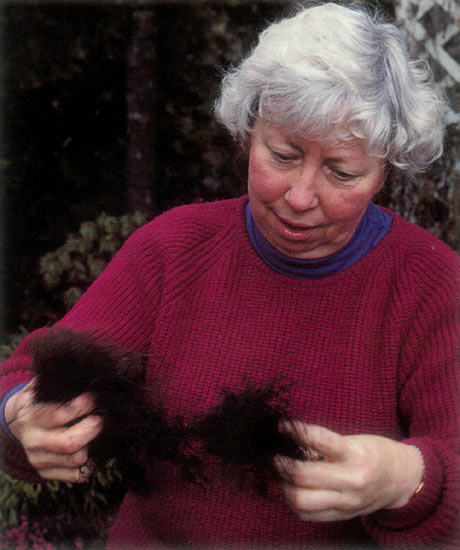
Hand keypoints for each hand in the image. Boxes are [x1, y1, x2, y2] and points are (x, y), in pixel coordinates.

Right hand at [4, 380, 101, 482]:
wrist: (17, 420)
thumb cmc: (40, 398)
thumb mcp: (43, 385)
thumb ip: (61, 382)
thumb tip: (90, 374)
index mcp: (31, 417)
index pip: (60, 416)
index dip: (82, 406)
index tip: (94, 398)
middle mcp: (33, 441)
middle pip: (70, 444)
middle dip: (92, 429)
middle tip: (102, 417)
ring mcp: (39, 460)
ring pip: (77, 460)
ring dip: (93, 444)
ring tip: (98, 429)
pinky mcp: (46, 473)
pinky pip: (77, 475)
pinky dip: (90, 463)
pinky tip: (93, 447)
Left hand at [275, 421, 423, 521]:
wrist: (400, 480)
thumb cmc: (372, 453)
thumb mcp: (352, 440)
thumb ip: (323, 442)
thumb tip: (289, 436)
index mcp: (355, 455)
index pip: (319, 440)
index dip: (296, 431)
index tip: (281, 425)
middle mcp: (351, 481)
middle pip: (303, 477)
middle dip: (281, 464)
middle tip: (272, 454)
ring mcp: (346, 503)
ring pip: (301, 500)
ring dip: (284, 486)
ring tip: (280, 473)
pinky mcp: (342, 516)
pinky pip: (308, 515)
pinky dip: (293, 501)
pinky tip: (290, 488)